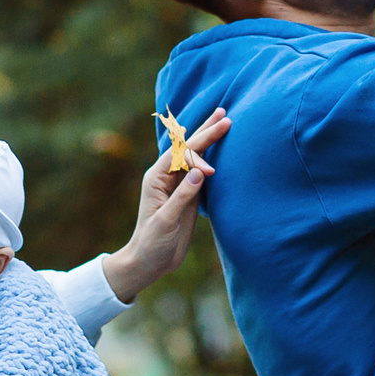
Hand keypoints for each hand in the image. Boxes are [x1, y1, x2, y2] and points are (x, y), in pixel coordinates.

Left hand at [99, 108, 228, 302]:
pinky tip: (218, 146)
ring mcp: (178, 183)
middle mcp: (166, 176)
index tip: (212, 171)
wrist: (150, 262)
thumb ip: (182, 197)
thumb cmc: (152, 243)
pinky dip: (211, 155)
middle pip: (187, 147)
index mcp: (156, 178)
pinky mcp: (188, 193)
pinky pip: (200, 169)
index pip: (180, 155)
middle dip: (206, 131)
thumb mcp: (165, 222)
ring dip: (209, 138)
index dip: (198, 153)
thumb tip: (200, 172)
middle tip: (224, 113)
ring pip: (195, 154)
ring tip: (223, 120)